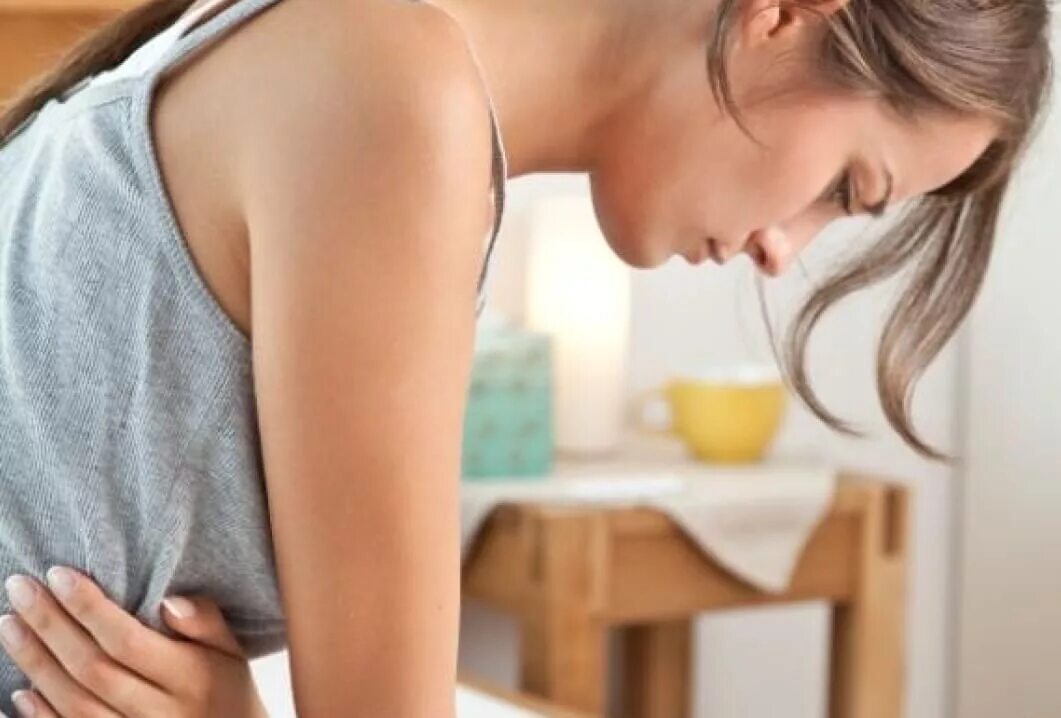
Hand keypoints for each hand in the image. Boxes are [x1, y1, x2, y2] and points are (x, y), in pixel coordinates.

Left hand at [0, 567, 268, 716]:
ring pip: (74, 702)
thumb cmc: (226, 688)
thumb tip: (170, 601)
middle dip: (49, 626)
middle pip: (92, 667)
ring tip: (10, 624)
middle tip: (19, 587)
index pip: (127, 640)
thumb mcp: (231, 650)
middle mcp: (159, 712)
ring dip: (36, 663)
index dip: (89, 608)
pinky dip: (41, 714)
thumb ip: (206, 622)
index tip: (58, 574)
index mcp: (190, 678)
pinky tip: (19, 688)